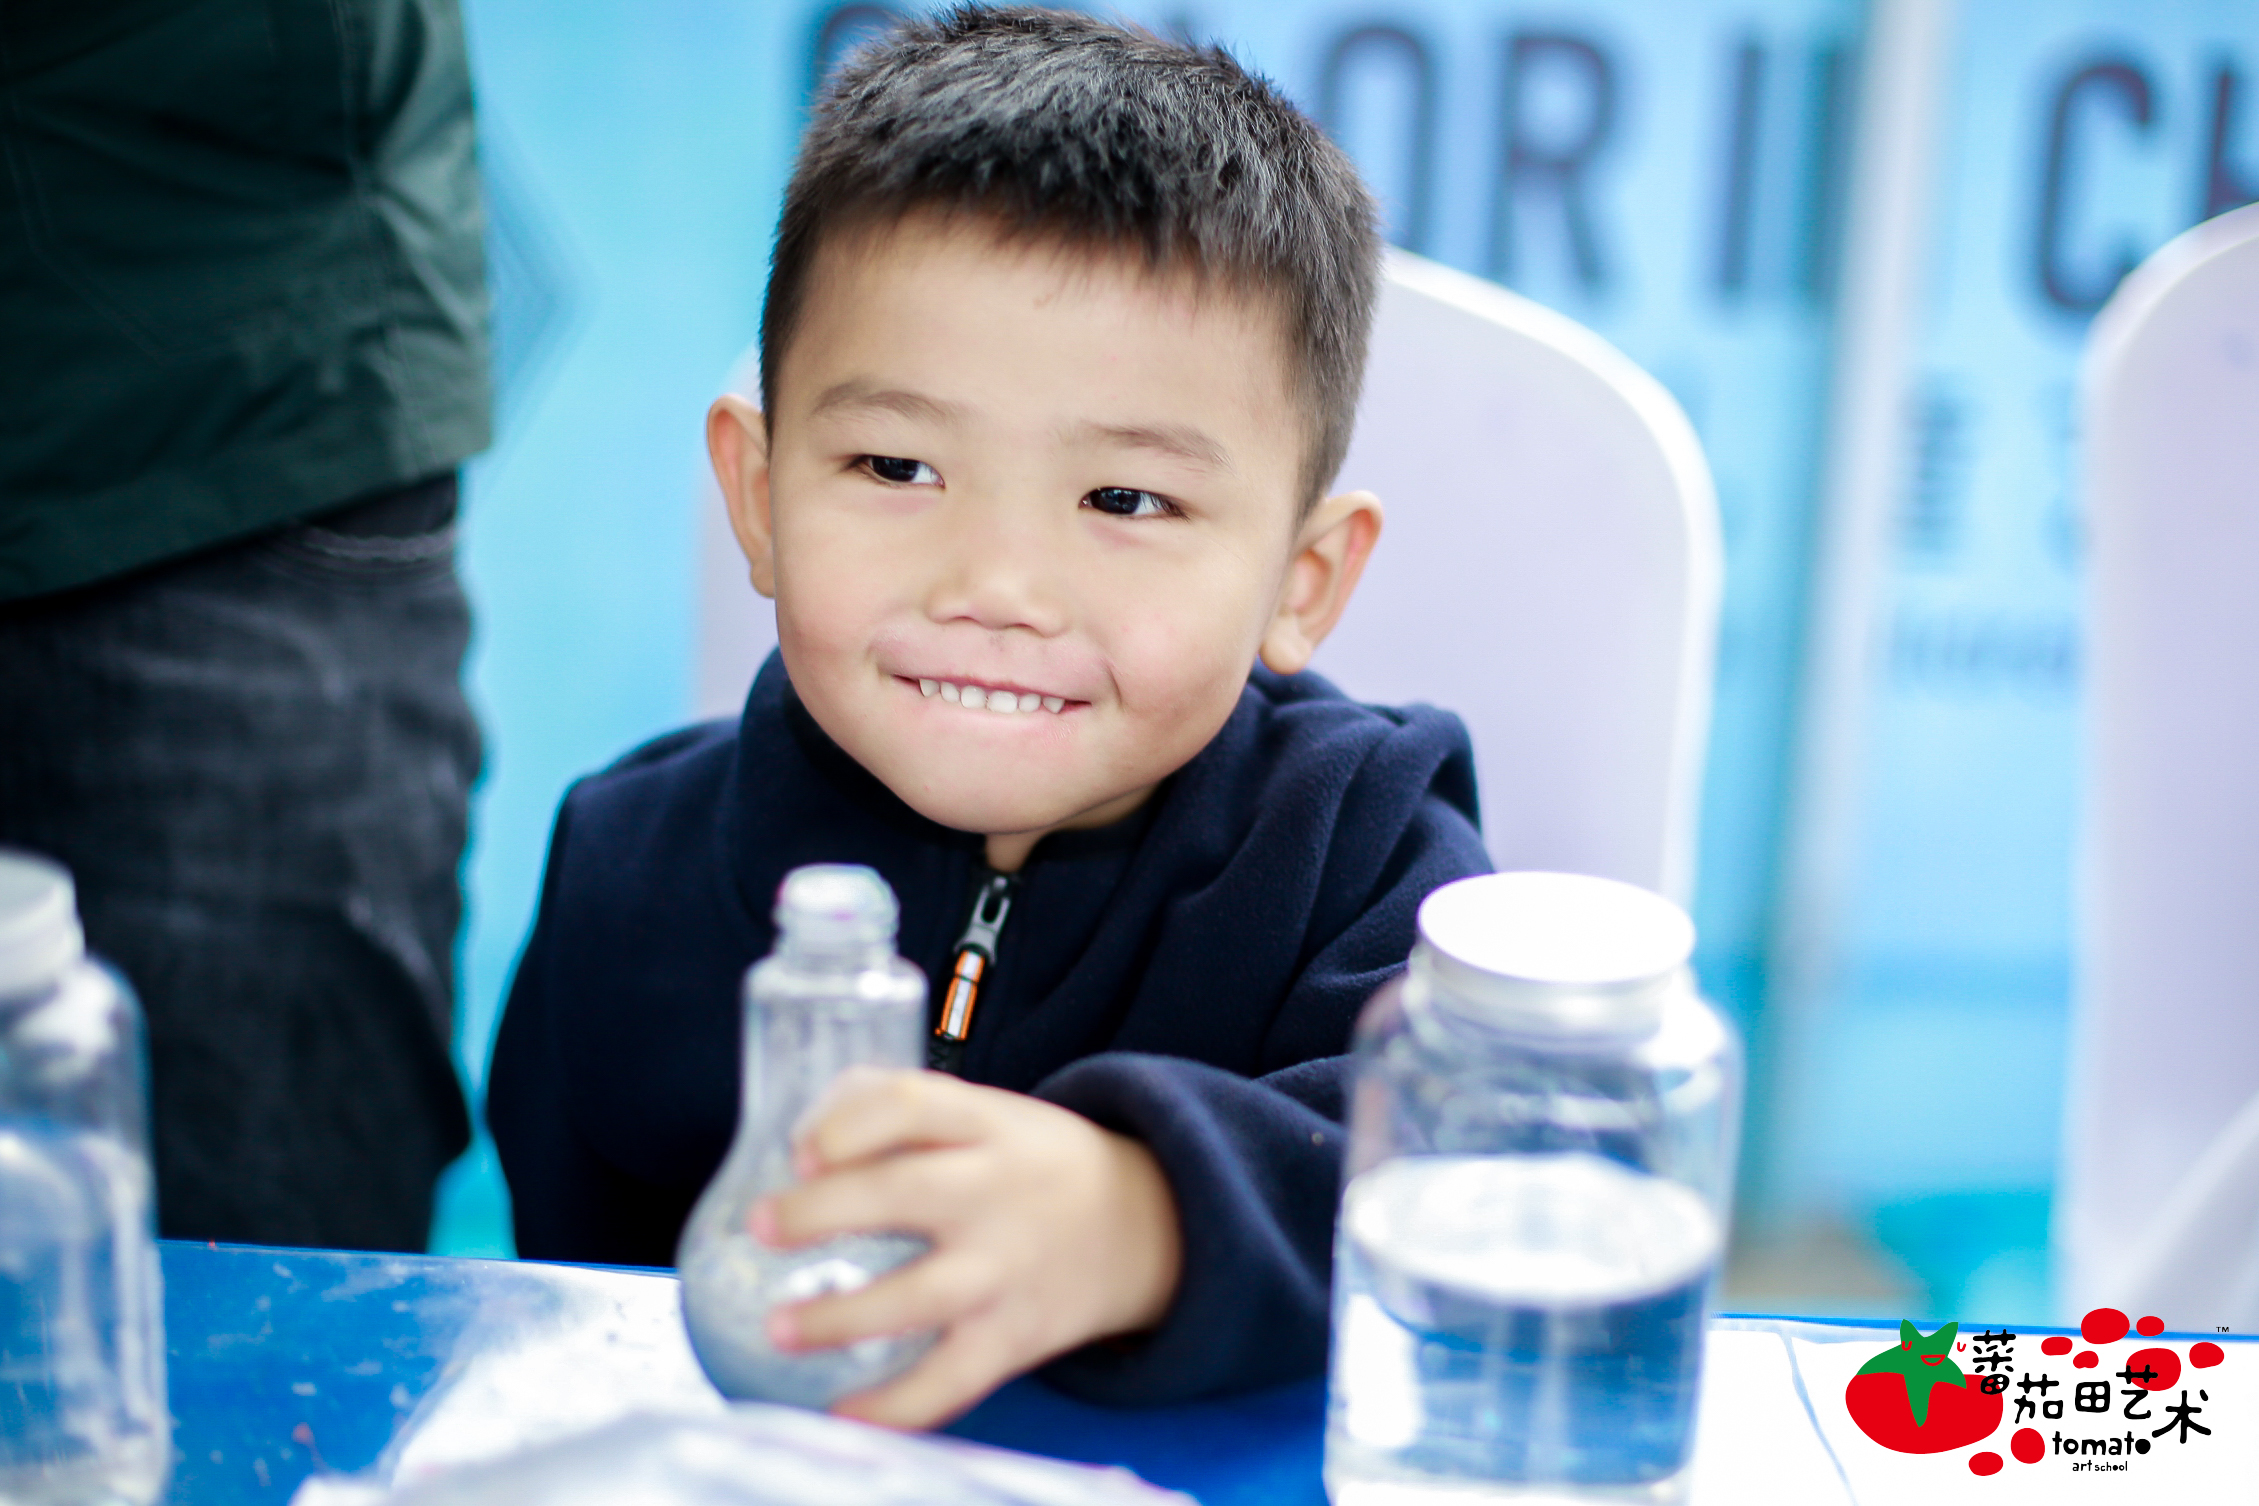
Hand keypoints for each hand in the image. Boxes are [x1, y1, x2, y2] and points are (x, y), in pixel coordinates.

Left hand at [748, 1067, 1182, 1428]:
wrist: (1147, 1225)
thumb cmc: (1033, 1163)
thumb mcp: (988, 1113)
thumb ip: (900, 1113)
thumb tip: (796, 1138)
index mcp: (986, 1125)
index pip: (913, 1105)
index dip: (848, 1126)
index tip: (800, 1151)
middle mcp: (996, 1192)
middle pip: (903, 1193)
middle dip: (823, 1209)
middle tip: (760, 1224)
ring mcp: (1006, 1270)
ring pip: (920, 1297)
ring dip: (842, 1315)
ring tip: (779, 1327)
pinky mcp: (1014, 1336)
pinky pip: (950, 1381)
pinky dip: (895, 1406)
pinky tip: (841, 1412)